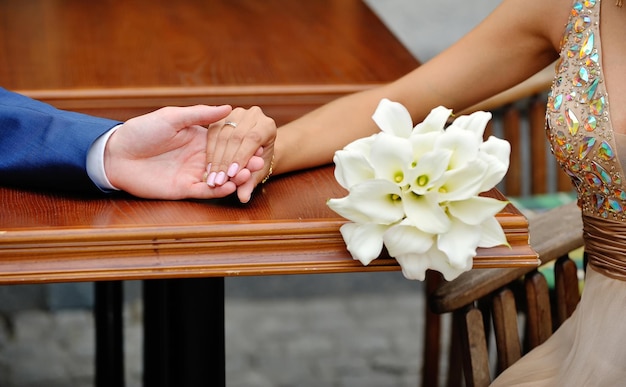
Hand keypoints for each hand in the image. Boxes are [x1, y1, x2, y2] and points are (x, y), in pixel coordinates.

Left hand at [103, 105, 260, 199]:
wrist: (116, 154)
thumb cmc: (141, 131)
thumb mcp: (172, 117)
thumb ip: (200, 115)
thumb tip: (228, 108)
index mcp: (199, 138)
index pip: (226, 143)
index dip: (241, 144)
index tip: (258, 144)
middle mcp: (199, 157)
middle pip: (227, 162)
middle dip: (243, 163)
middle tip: (258, 162)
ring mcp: (192, 174)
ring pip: (220, 178)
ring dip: (235, 178)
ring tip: (248, 175)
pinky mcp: (183, 189)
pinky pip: (205, 192)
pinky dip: (218, 191)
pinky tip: (230, 187)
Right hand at [205, 106, 275, 202]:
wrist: (258, 147)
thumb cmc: (260, 162)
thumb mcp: (257, 173)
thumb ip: (250, 183)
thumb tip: (243, 198)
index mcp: (268, 125)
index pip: (252, 139)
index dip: (241, 157)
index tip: (231, 175)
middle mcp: (255, 115)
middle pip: (236, 136)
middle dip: (225, 159)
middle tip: (218, 179)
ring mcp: (239, 112)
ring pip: (222, 133)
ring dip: (215, 156)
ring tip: (211, 176)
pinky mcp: (224, 115)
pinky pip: (212, 131)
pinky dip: (209, 149)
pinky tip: (207, 166)